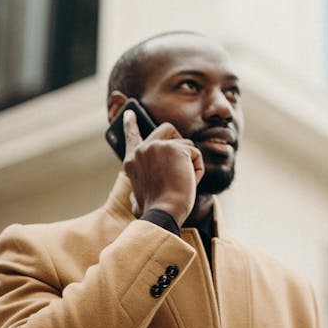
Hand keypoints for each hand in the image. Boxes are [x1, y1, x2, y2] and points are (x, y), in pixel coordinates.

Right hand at [123, 110, 203, 226]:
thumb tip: (136, 199)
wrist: (163, 214)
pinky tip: (189, 183)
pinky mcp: (177, 149)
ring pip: (186, 145)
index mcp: (132, 162)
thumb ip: (139, 188)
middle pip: (167, 129)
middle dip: (179, 140)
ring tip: (182, 183)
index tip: (130, 113)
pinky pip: (195, 155)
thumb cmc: (153, 212)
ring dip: (189, 164)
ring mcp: (159, 146)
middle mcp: (143, 150)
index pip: (132, 136)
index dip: (131, 124)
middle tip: (183, 159)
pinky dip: (197, 170)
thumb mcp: (138, 199)